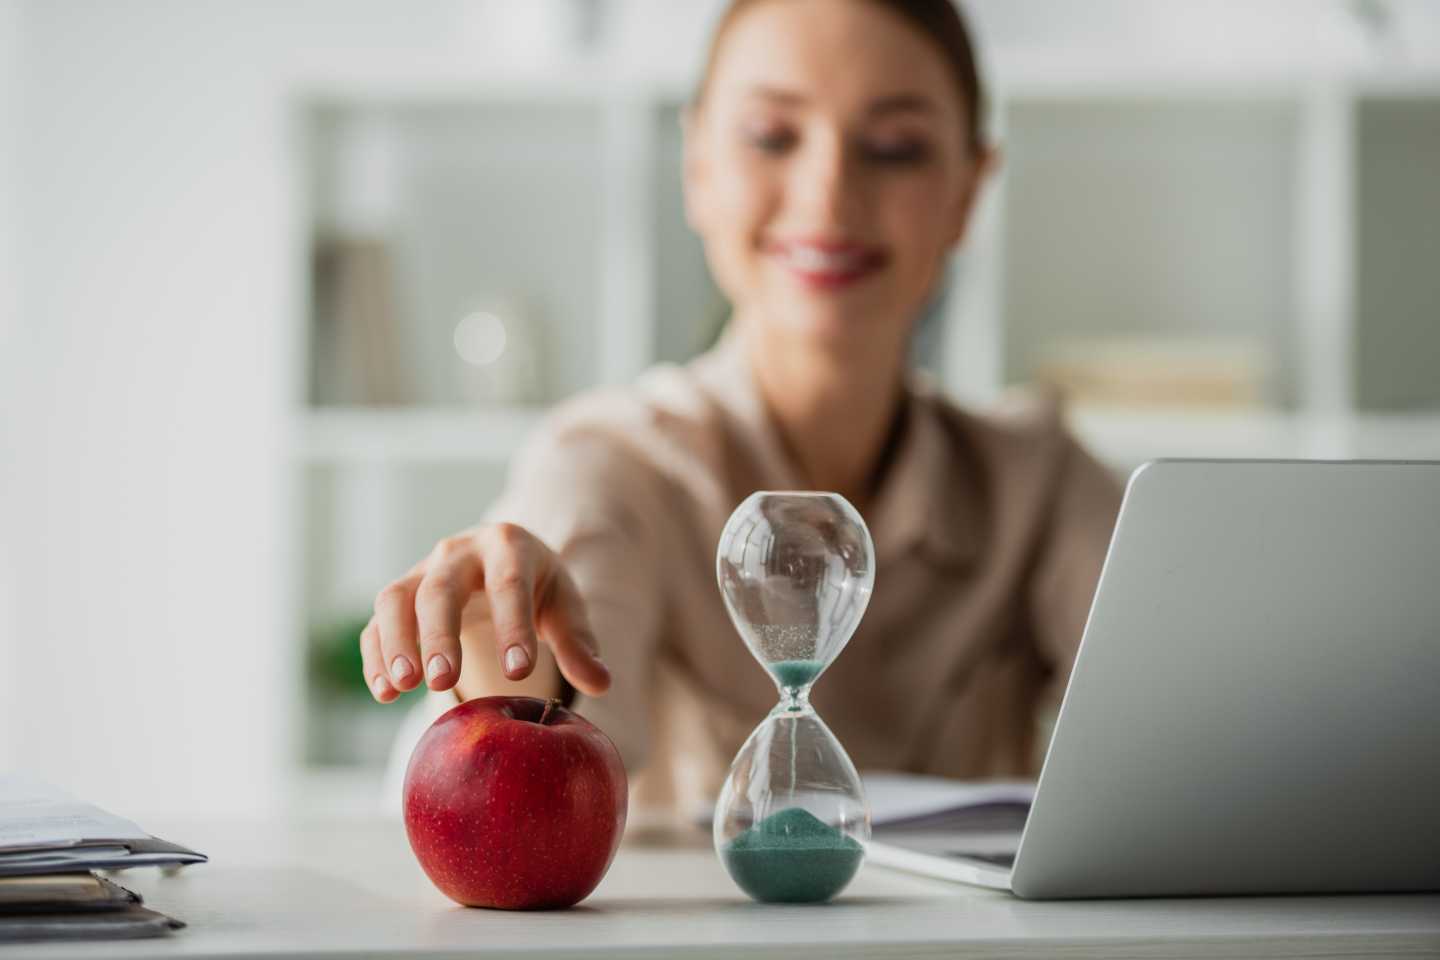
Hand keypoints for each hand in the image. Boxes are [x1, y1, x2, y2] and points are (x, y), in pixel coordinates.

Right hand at [360, 523, 610, 702]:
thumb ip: (579, 643)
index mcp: (509, 546)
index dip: (512, 625)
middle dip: (440, 634)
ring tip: (404, 687)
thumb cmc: (538, 589)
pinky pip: (377, 622)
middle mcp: (459, 552)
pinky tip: (385, 692)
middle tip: (444, 681)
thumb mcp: (564, 606)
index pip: (509, 583)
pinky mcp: (400, 596)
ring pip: (396, 599)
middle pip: (442, 587)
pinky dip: (376, 656)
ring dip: (397, 642)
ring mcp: (423, 571)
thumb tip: (602, 683)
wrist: (501, 561)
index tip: (518, 671)